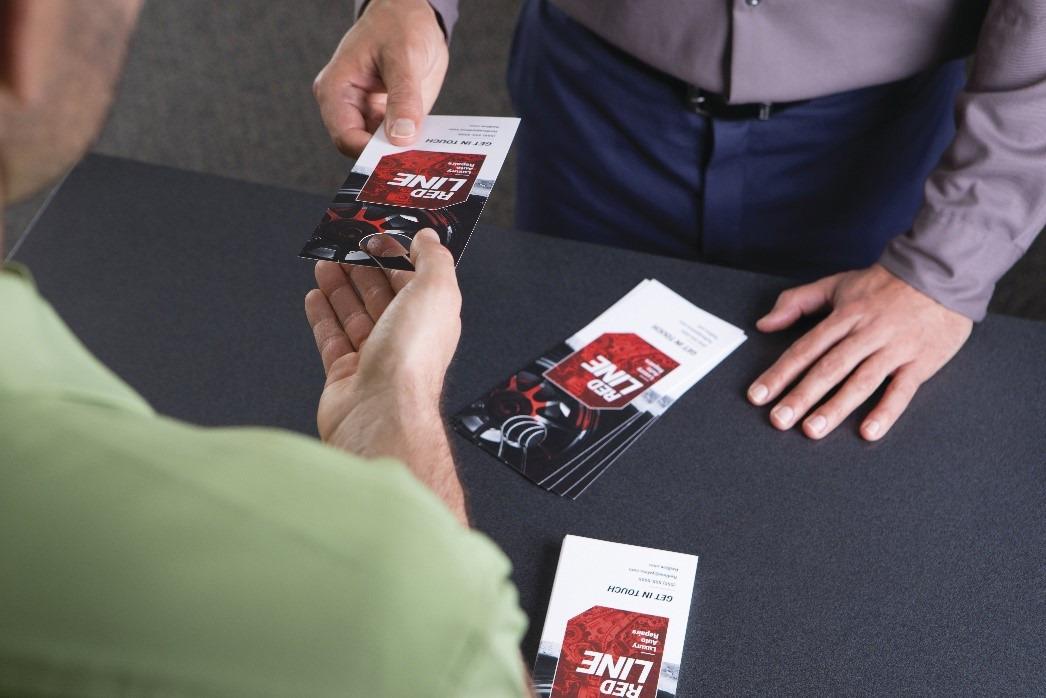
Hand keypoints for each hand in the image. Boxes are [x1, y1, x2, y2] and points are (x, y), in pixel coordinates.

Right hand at [305, 229, 465, 519]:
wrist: (381, 412)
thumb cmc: (411, 359)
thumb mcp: (436, 291)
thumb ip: (434, 260)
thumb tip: (429, 238)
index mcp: (432, 319)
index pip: (415, 281)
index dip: (397, 256)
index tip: (377, 234)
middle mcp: (405, 340)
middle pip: (382, 296)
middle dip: (364, 268)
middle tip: (345, 245)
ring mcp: (374, 359)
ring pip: (355, 314)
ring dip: (340, 286)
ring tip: (325, 262)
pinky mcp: (346, 375)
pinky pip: (332, 339)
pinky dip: (323, 316)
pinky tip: (315, 297)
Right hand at [314, 0, 447, 156]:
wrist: (413, 15)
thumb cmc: (398, 24)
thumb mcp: (403, 57)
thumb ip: (403, 98)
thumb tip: (402, 136)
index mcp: (336, 90)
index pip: (345, 136)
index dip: (369, 152)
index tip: (397, 160)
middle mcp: (348, 107)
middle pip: (362, 148)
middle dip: (388, 157)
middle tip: (416, 164)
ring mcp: (370, 114)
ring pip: (382, 149)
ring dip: (403, 154)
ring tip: (427, 159)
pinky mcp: (390, 118)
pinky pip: (399, 140)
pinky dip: (414, 145)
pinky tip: (431, 148)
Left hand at [747, 264, 972, 440]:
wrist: (942, 272)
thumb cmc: (884, 284)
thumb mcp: (836, 284)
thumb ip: (797, 302)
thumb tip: (764, 323)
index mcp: (843, 316)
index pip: (805, 349)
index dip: (779, 373)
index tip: (757, 396)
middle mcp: (866, 333)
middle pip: (828, 368)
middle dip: (801, 396)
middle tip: (778, 420)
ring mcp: (894, 349)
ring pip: (861, 381)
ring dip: (835, 408)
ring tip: (812, 431)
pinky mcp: (921, 362)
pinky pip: (902, 390)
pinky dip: (886, 411)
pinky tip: (868, 432)